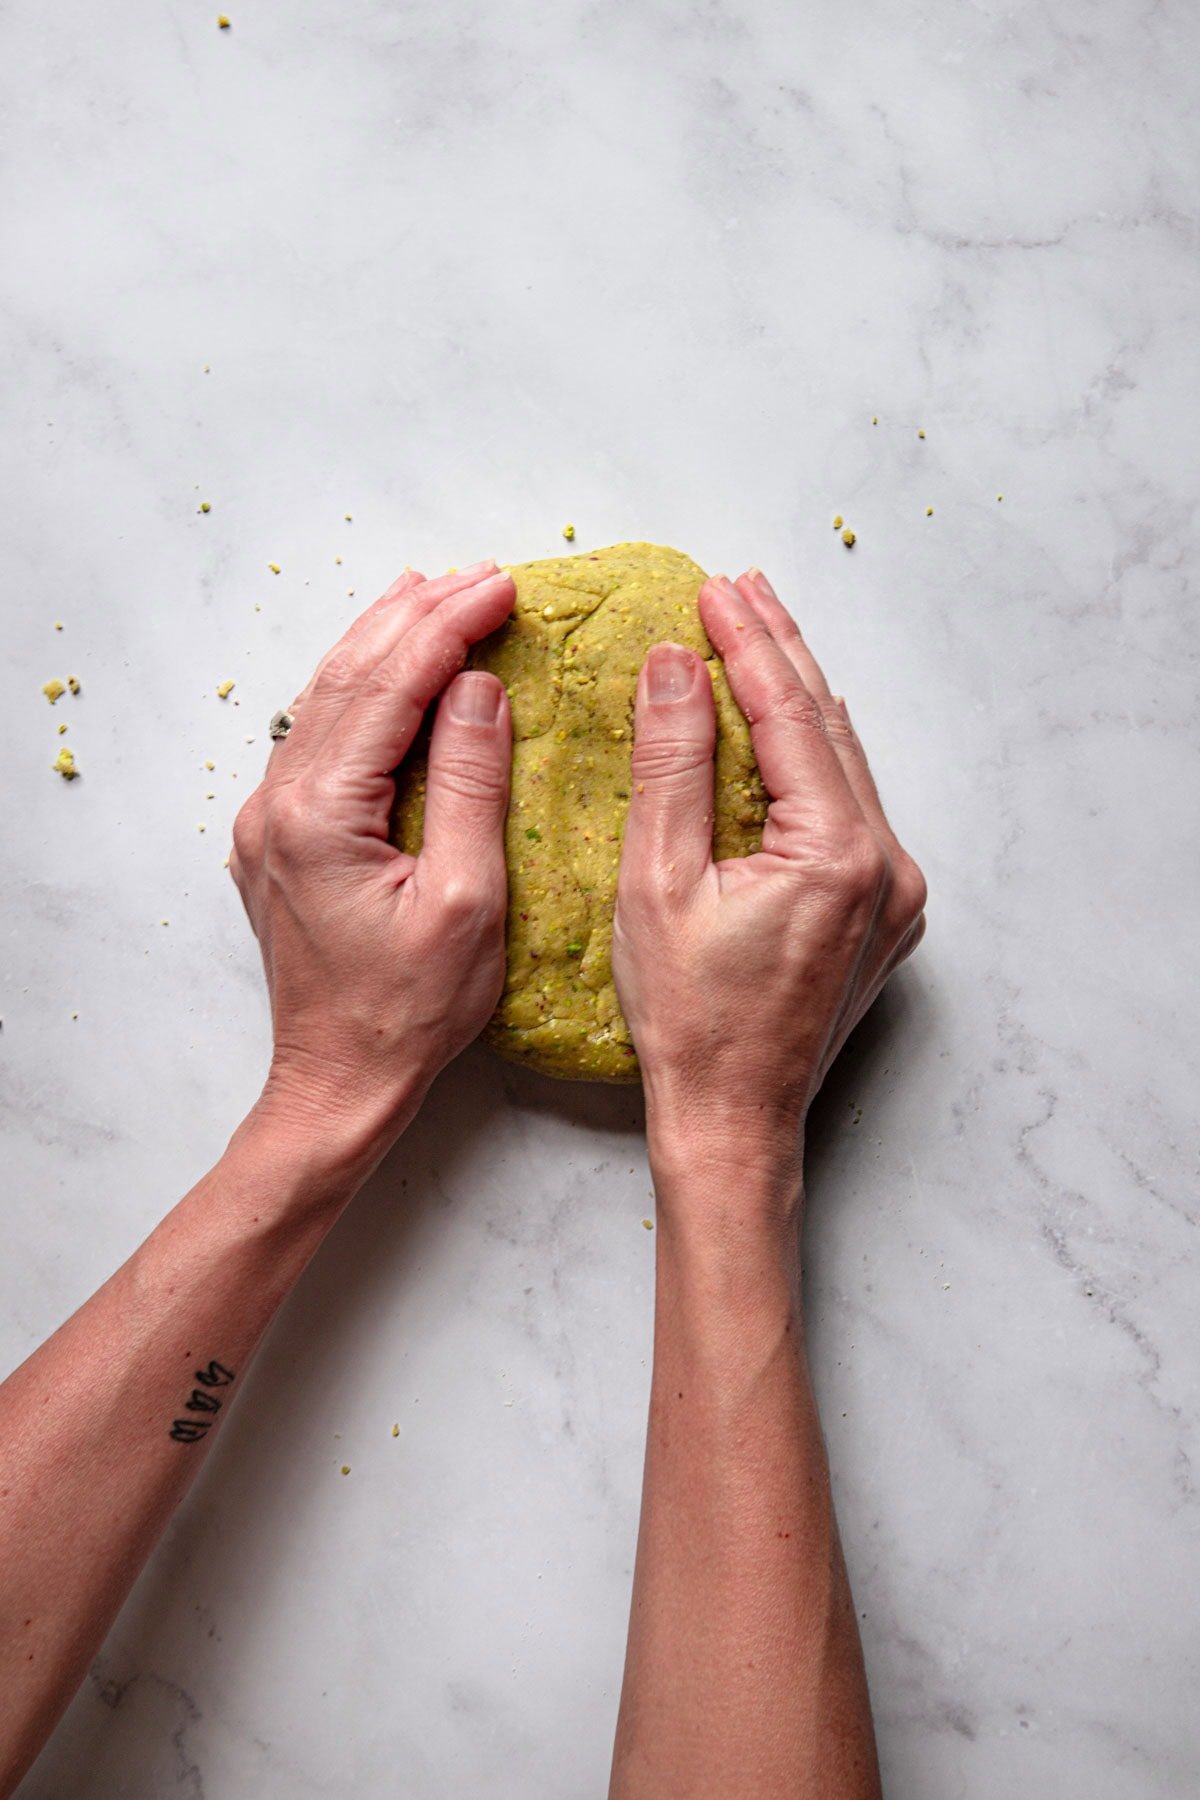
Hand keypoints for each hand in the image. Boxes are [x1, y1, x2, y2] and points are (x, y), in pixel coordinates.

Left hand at [230, 561, 515, 1157]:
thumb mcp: (466, 901)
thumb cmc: (409, 1011)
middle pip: (346, 676)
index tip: (504, 585)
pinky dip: (360, 688)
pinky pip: (316, 734)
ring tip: (434, 592)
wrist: (339, 1082)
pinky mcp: (278, 835)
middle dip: (415, 616)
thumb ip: (471, 785)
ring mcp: (268, 818)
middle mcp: (277, 803)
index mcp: (319, 813)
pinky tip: (387, 670)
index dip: (449, 627)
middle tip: (481, 575)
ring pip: (323, 697)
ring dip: (382, 641)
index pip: (389, 687)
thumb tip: (479, 688)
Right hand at [612, 567, 925, 1183]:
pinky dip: (813, 761)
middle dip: (780, 654)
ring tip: (758, 636)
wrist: (734, 1121)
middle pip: (828, 729)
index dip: (747, 645)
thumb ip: (674, 764)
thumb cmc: (688, 1020)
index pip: (791, 716)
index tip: (711, 589)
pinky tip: (788, 729)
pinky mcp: (883, 914)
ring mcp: (894, 893)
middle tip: (739, 589)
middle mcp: (886, 865)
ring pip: (845, 767)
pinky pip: (852, 811)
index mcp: (838, 852)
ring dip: (799, 701)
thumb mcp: (658, 883)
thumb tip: (674, 666)